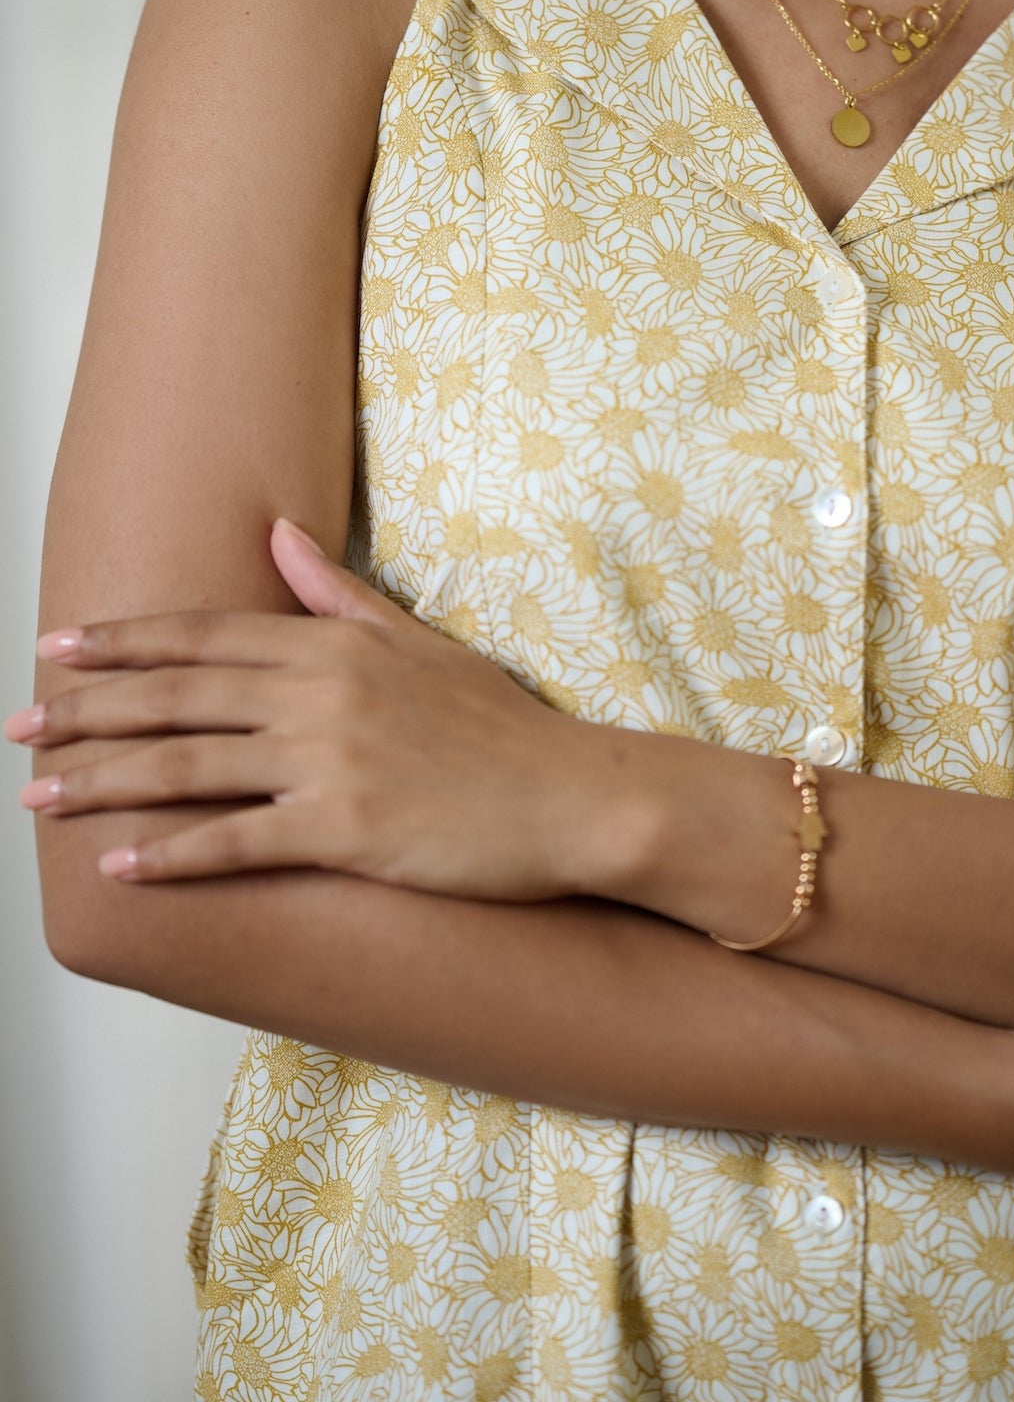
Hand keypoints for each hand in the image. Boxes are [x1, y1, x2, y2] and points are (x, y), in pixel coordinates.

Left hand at [7, 517, 614, 897]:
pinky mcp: (346, 831)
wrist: (571, 795)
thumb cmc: (499, 724)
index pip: (205, 635)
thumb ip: (339, 595)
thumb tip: (278, 536)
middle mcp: (320, 696)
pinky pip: (240, 843)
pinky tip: (122, 865)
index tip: (57, 648)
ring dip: (105, 782)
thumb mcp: (421, 642)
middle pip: (178, 697)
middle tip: (17, 724)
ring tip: (39, 794)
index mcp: (333, 646)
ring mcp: (330, 763)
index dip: (124, 641)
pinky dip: (175, 855)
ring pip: (190, 768)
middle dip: (87, 710)